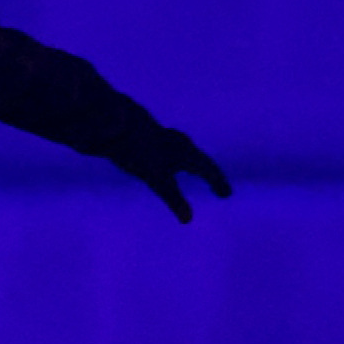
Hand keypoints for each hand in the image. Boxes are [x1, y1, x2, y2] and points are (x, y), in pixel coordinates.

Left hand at [116, 127, 231, 223]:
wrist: (117, 122)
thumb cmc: (140, 150)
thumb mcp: (156, 178)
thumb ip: (173, 198)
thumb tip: (188, 220)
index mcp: (187, 153)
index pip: (208, 170)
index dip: (217, 183)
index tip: (226, 194)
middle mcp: (181, 144)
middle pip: (201, 161)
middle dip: (210, 175)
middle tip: (220, 188)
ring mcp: (167, 139)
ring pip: (187, 154)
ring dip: (196, 166)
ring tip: (199, 173)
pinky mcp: (153, 137)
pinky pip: (172, 151)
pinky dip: (179, 161)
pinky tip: (169, 161)